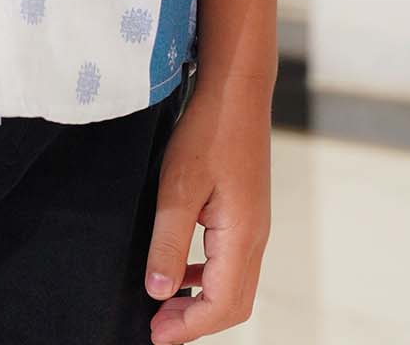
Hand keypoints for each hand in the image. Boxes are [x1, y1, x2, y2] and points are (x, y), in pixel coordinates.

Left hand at [144, 76, 272, 341]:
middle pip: (234, 304)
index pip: (221, 307)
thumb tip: (159, 292)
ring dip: (202, 302)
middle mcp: (256, 237)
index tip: (154, 335)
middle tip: (157, 326)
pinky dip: (208, 277)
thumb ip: (169, 243)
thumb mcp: (178, 187)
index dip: (187, 328)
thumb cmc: (208, 131)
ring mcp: (255, 224)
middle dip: (196, 323)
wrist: (237, 89)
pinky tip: (183, 268)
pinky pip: (232, 261)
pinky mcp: (247, 211)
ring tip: (165, 304)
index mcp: (243, 237)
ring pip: (235, 284)